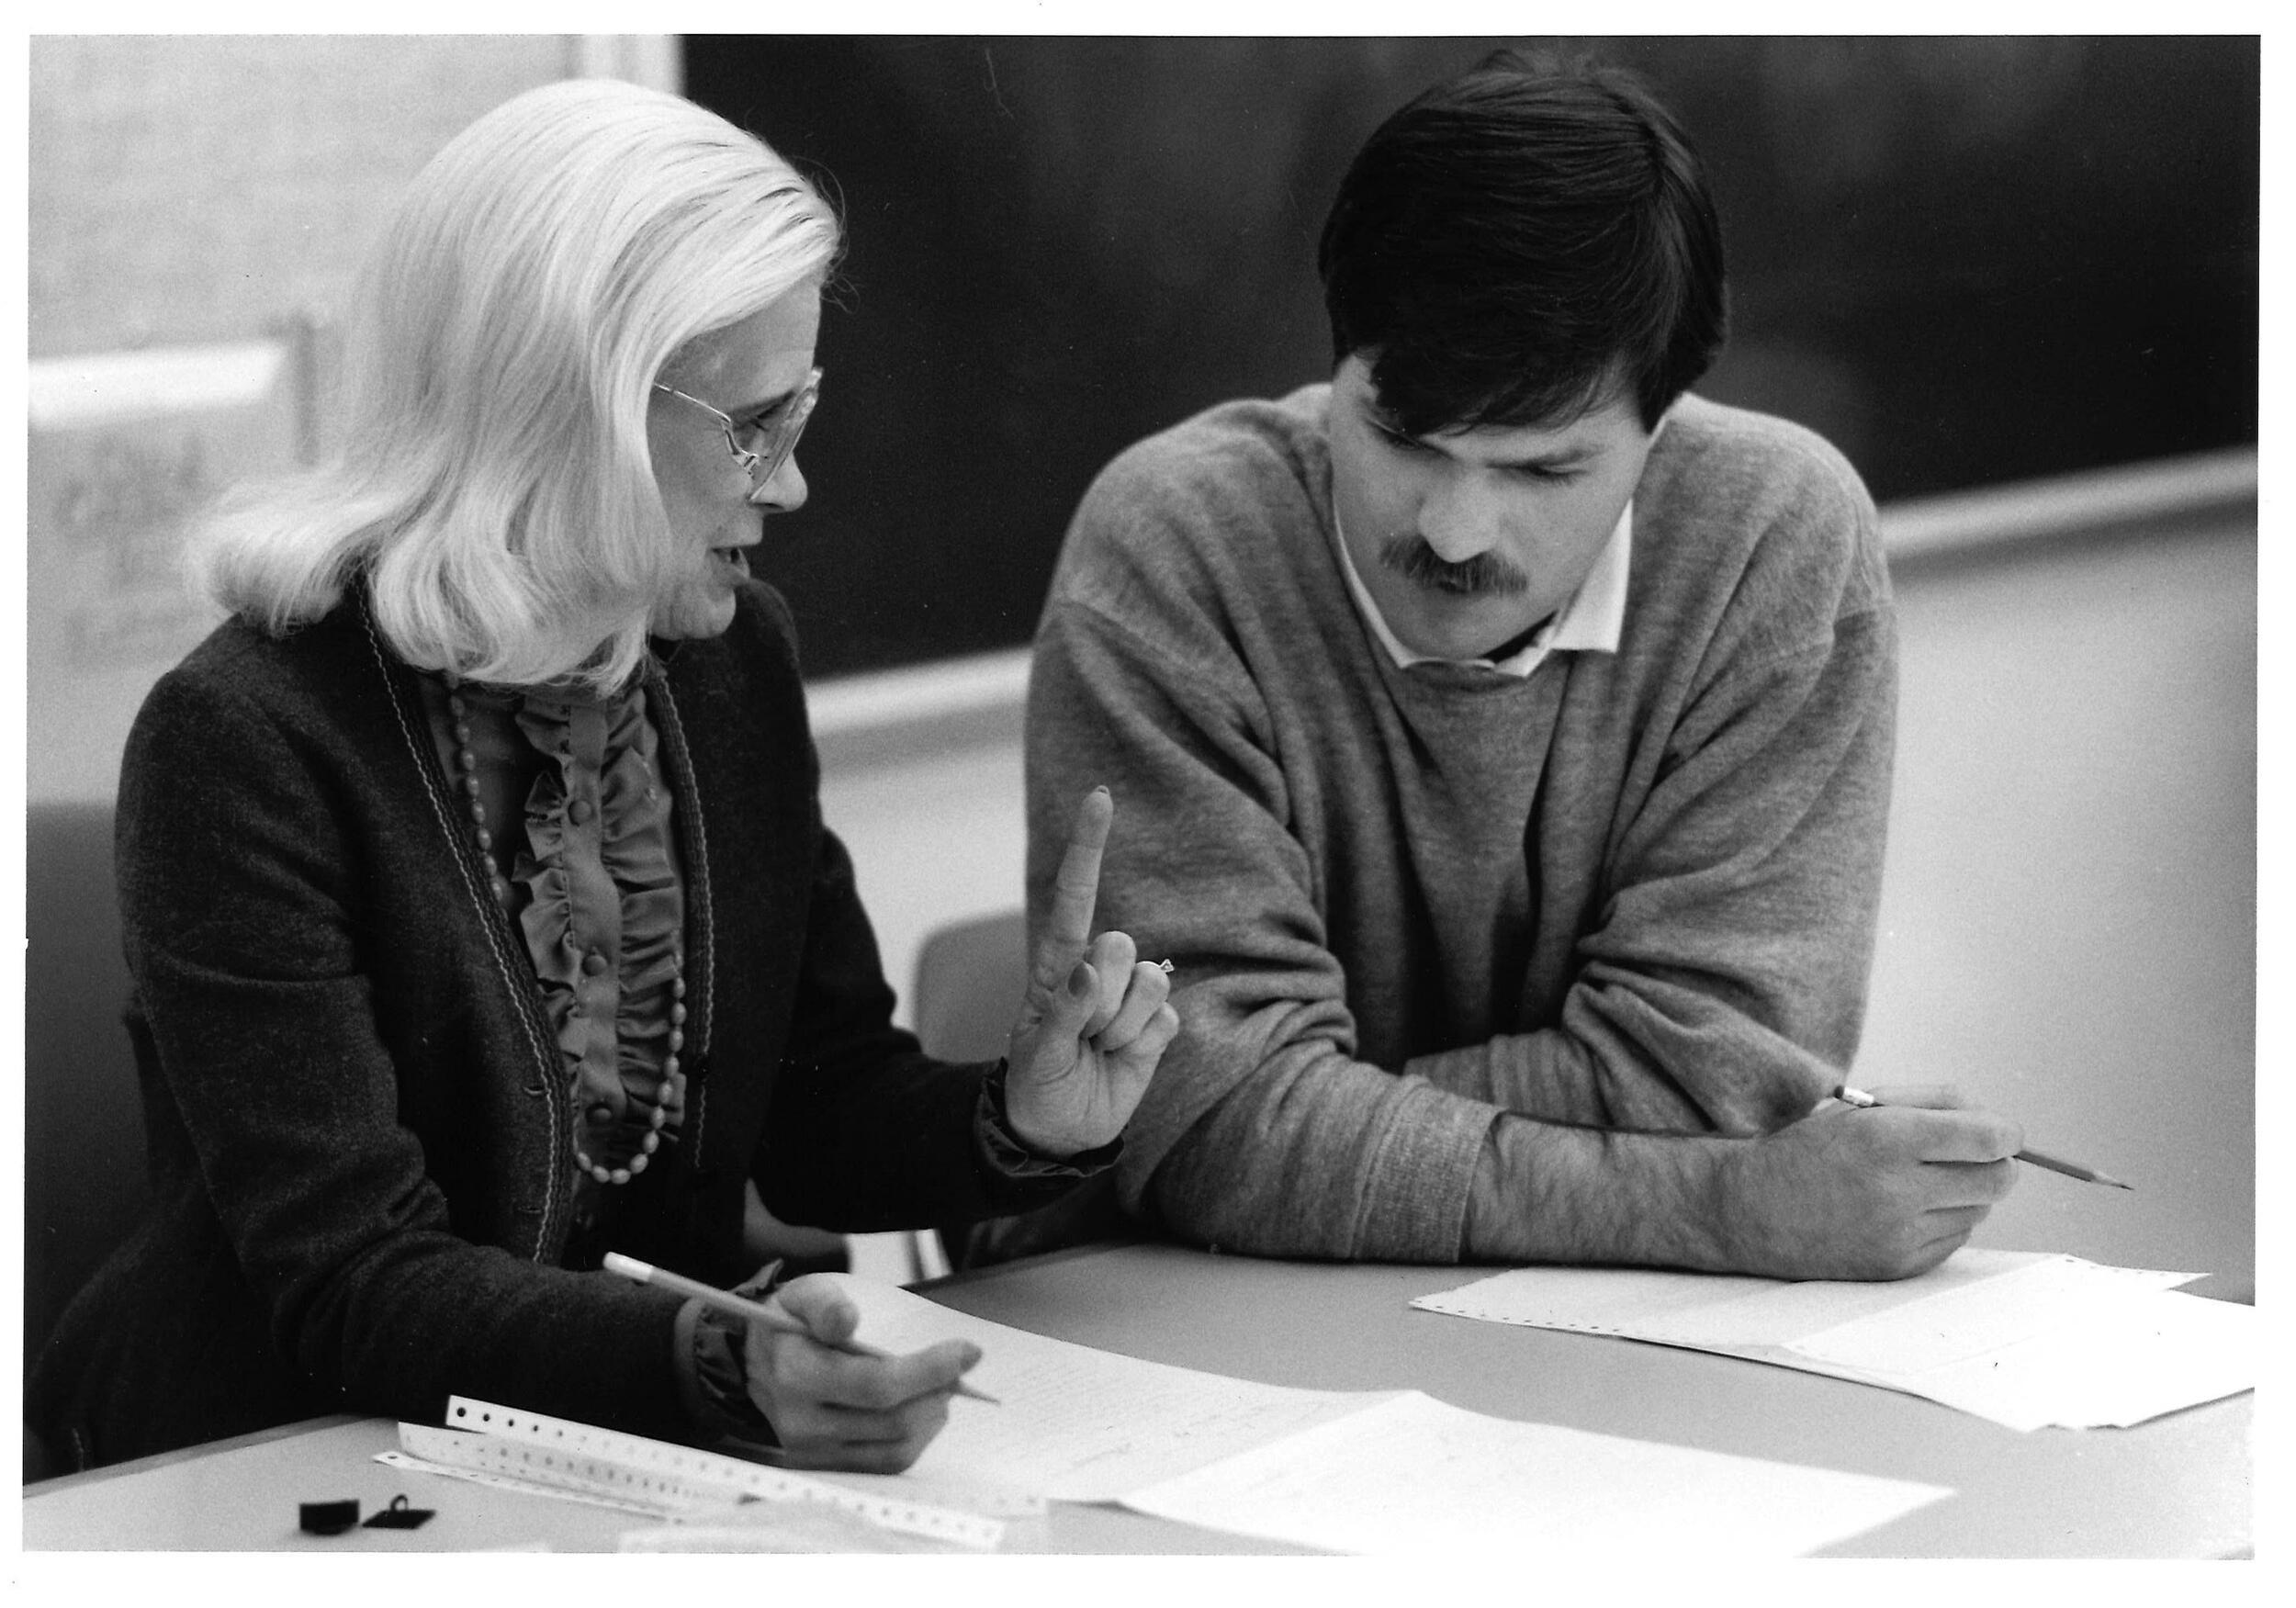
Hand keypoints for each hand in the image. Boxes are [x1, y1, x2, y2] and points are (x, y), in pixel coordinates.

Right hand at [740, 1274, 981, 1472]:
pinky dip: (915, 1440)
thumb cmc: (791, 1323)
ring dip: (931, 1419)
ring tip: (943, 1389)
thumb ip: (824, 1304)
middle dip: (937, 1393)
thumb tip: (847, 1320)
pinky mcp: (826, 1470)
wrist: (756, 1363)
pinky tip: (923, 1412)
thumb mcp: (803, 1294)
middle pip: (893, 1422)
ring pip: (895, 1450)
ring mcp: (813, 1454)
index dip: (929, 1371)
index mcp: (795, 1375)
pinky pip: (885, 1465)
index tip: (969, 1352)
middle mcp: (802, 1424)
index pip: (876, 1385)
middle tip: (959, 1369)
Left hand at [1003, 786, 1179, 1155]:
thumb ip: (1062, 1012)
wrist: (1060, 1133)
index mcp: (1058, 966)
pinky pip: (1166, 1021)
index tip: (1100, 797)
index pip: (1075, 898)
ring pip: (1147, 985)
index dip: (1089, 847)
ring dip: (1119, 1028)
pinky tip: (1122, 1058)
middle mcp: (1098, 971)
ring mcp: (1130, 998)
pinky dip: (1143, 1048)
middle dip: (1099, 997)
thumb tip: (1090, 972)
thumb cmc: (1037, 1083)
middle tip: (1079, 1035)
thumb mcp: (1036, 1054)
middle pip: (1118, 947)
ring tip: (1097, 1050)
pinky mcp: (1158, 1026)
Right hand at [1709, 1083, 2021, 1279]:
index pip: (1987, 1138)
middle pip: (1998, 1179)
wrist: (1752, 1210)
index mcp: (1886, 1138)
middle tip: (1977, 1156)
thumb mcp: (1861, 1108)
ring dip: (1965, 1193)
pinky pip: (1954, 1238)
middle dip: (1998, 1163)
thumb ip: (1933, 1105)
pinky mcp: (1900, 1266)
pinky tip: (1903, 1211)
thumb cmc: (1809, 1150)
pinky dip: (1942, 1221)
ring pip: (1979, 1210)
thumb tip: (2000, 1129)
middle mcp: (1897, 1189)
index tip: (2004, 1133)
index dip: (2006, 1132)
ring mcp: (1900, 1234)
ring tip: (1920, 1183)